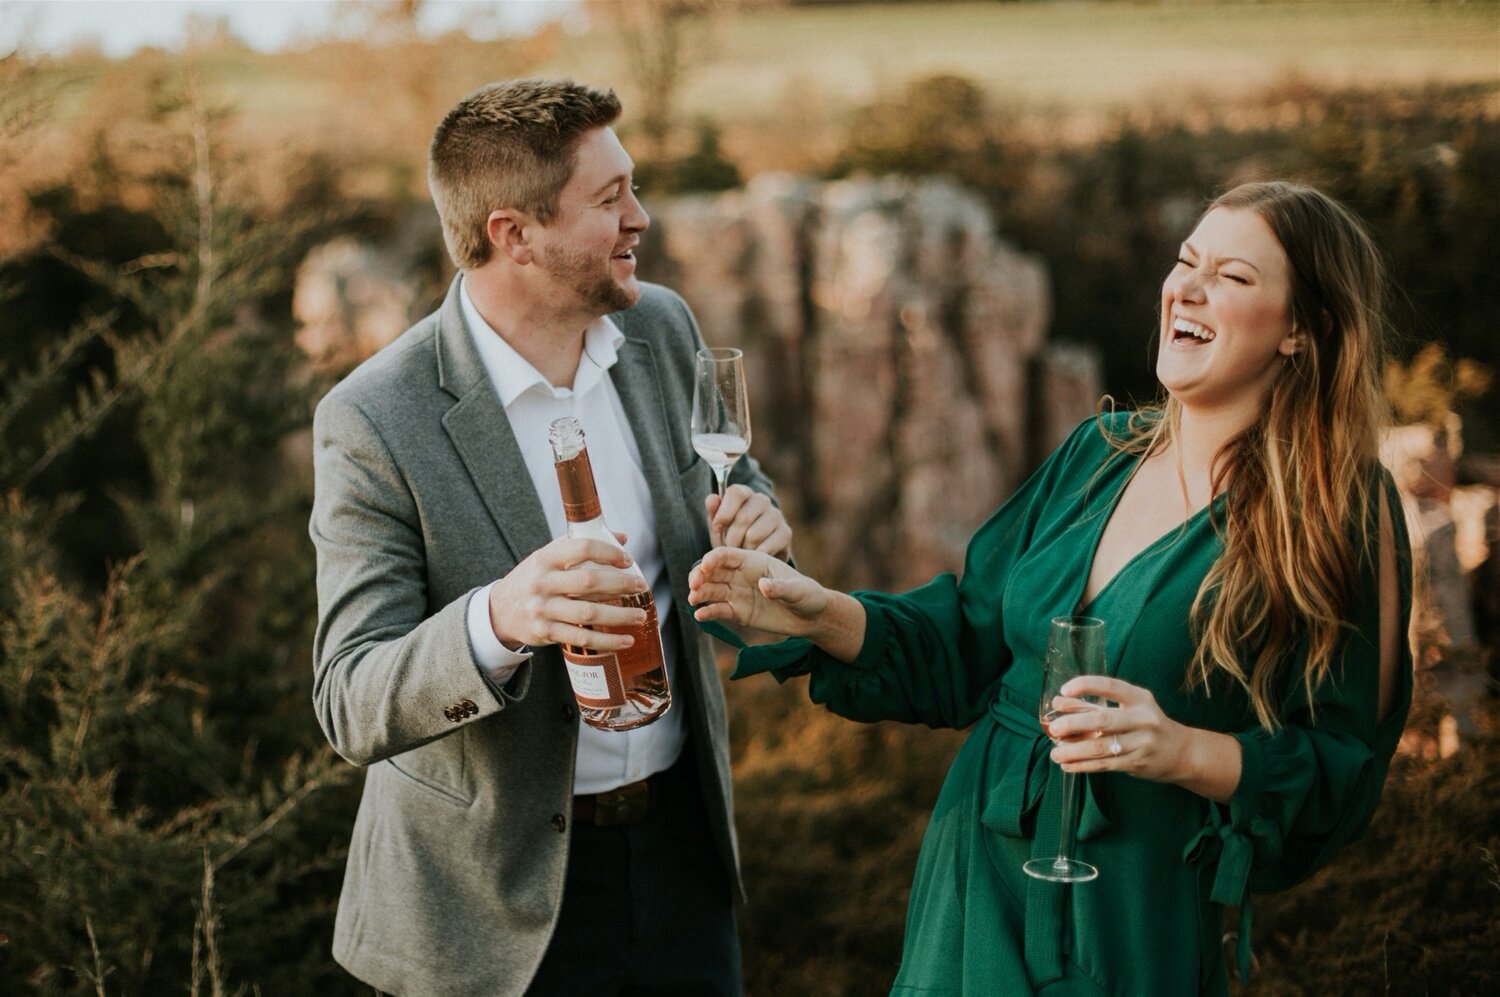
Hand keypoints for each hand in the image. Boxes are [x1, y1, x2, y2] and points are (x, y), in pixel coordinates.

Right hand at [488, 536, 647, 652]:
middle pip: (588, 581)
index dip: (608, 553)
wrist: (500, 610)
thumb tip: (622, 538)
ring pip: (588, 612)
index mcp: (545, 558)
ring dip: (619, 615)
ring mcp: (543, 609)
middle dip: (620, 584)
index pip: (581, 548)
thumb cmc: (533, 579)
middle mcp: (543, 582)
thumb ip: (582, 545)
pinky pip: (582, 637)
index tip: (627, 560)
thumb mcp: (548, 556)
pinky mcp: (546, 632)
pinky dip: (607, 641)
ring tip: (640, 615)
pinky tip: (625, 640)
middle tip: (641, 586)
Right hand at [688, 547, 826, 636]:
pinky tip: (700, 616)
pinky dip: (708, 612)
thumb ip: (780, 587)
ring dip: (700, 594)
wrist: (811, 617)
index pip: (726, 555)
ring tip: (692, 600)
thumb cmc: (807, 595)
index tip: (704, 567)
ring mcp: (737, 593)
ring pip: (712, 590)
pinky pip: (718, 610)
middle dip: (700, 575)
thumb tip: (763, 585)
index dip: (713, 559)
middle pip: (713, 571)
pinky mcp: (738, 612)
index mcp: (753, 560)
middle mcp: (740, 575)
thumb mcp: (797, 589)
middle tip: (693, 585)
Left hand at [705, 485, 792, 559]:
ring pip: (753, 535)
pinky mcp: (786, 532)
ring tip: (741, 554)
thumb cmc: (734, 537)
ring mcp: (776, 515)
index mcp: (744, 494)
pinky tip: (753, 558)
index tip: (717, 528)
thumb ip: (714, 513)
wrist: (756, 558)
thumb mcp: (719, 527)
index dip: (724, 511)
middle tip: (728, 549)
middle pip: (743, 518)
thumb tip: (711, 498)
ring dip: (743, 550)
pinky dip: (755, 556)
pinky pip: (766, 547)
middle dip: (731, 539)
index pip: (736, 492)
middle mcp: (762, 500)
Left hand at [1045, 675, 1241, 802]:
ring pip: (1101, 747)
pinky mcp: (1137, 763)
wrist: (1180, 752)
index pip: (1110, 687)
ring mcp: (1142, 743)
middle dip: (1075, 724)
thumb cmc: (1145, 724)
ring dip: (1074, 751)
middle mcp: (1143, 719)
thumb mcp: (1127, 708)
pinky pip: (1105, 765)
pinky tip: (1067, 765)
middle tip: (1054, 729)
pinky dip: (1083, 766)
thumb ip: (1094, 705)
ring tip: (1055, 753)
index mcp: (1140, 698)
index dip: (1086, 685)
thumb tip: (1058, 702)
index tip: (1064, 690)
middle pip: (1103, 720)